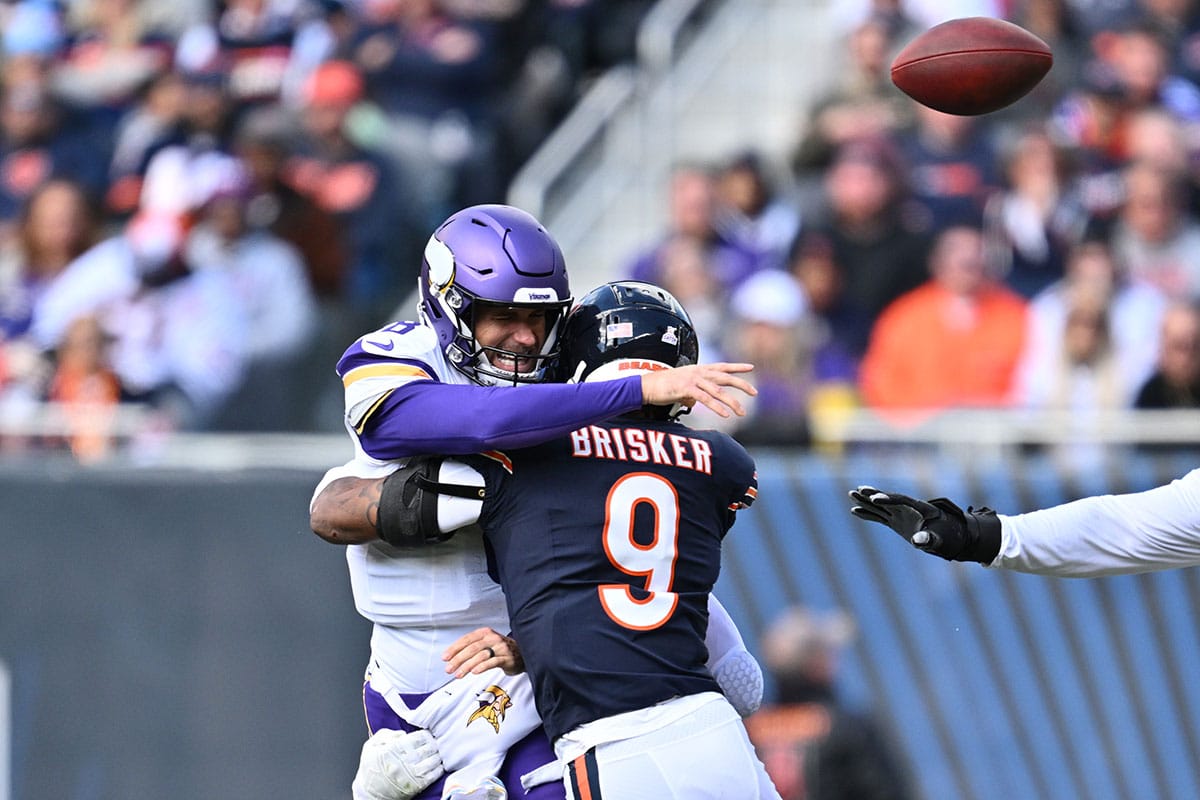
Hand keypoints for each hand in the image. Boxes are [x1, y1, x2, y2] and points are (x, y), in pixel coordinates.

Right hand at [352, 728, 443, 799]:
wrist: (369, 794)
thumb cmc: (370, 769)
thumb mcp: (370, 746)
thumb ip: (385, 734)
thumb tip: (403, 733)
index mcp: (392, 749)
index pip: (418, 737)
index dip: (425, 734)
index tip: (427, 734)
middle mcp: (403, 761)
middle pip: (428, 748)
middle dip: (434, 743)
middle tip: (436, 742)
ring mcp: (411, 775)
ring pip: (433, 760)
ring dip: (438, 755)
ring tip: (439, 752)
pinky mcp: (416, 786)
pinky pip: (433, 775)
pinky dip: (439, 769)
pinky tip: (439, 765)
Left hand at [443, 627, 524, 677]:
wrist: (522, 652)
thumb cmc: (500, 649)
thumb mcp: (486, 643)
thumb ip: (471, 648)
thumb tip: (452, 657)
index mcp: (484, 632)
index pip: (466, 639)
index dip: (454, 648)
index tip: (445, 657)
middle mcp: (492, 638)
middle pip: (472, 648)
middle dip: (458, 659)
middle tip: (449, 669)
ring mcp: (500, 647)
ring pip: (481, 655)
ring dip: (467, 666)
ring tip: (458, 674)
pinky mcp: (507, 658)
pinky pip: (493, 662)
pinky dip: (482, 667)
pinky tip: (474, 672)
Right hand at [640, 362, 756, 417]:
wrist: (646, 386)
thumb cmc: (663, 387)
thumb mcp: (681, 388)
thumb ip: (691, 394)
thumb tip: (694, 403)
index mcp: (698, 370)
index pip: (722, 367)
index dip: (737, 366)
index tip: (751, 367)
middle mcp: (698, 372)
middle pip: (725, 377)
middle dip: (741, 385)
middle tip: (755, 392)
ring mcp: (693, 380)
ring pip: (718, 391)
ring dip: (731, 402)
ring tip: (741, 412)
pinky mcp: (686, 389)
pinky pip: (705, 399)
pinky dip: (716, 407)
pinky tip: (725, 414)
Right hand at [848, 485, 1001, 563]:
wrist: (949, 536)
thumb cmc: (947, 536)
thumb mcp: (938, 539)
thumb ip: (928, 539)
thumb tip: (917, 541)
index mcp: (920, 508)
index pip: (901, 500)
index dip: (888, 499)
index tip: (875, 499)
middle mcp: (907, 509)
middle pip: (888, 499)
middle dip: (873, 494)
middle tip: (859, 489)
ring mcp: (900, 515)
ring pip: (880, 506)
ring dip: (866, 500)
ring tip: (851, 494)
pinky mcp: (895, 522)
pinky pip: (879, 516)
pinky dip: (867, 514)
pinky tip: (854, 510)